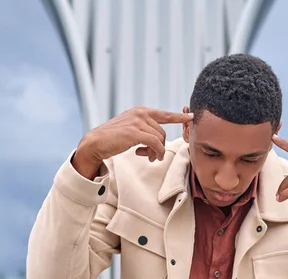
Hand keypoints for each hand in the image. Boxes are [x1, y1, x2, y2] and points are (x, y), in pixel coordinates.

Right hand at [73, 106, 193, 177]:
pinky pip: (155, 144)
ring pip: (159, 139)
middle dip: (160, 146)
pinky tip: (148, 157)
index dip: (178, 117)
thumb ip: (143, 129)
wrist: (96, 142)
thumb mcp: (130, 128)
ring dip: (156, 152)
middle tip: (151, 156)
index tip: (190, 116)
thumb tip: (157, 141)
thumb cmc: (112, 138)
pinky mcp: (135, 132)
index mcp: (140, 111)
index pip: (163, 114)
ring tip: (147, 157)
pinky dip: (156, 152)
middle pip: (162, 131)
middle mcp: (140, 113)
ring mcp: (137, 122)